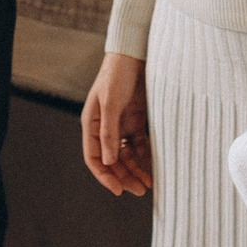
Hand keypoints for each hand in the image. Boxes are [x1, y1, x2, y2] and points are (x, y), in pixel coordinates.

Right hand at [81, 53, 151, 194]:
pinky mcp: (136, 120)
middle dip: (124, 176)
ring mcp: (121, 124)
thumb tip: (107, 160)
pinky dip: (146, 155)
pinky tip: (155, 165)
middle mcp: (104, 127)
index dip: (104, 176)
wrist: (135, 55)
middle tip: (140, 191)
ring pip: (126, 155)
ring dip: (136, 169)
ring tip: (150, 183)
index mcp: (91, 123)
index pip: (94, 158)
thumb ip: (108, 132)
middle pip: (112, 160)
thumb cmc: (117, 75)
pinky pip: (139, 144)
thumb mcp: (111, 103)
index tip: (118, 191)